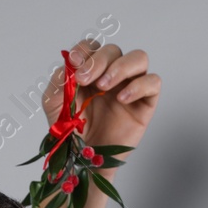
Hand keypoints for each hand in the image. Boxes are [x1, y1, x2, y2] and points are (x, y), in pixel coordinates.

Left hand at [43, 39, 161, 154]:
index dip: (85, 50)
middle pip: (114, 50)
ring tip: (104, 86)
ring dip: (121, 66)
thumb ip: (58, 82)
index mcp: (90, 72)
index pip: (93, 47)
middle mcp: (112, 75)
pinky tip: (122, 98)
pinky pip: (153, 82)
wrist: (85, 160)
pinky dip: (139, 85)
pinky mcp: (145, 103)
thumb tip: (69, 65)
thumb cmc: (72, 133)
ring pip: (139, 58)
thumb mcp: (54, 105)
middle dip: (98, 60)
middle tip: (84, 79)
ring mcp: (130, 87)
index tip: (75, 63)